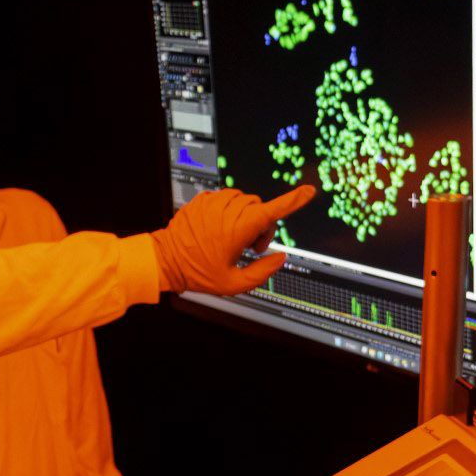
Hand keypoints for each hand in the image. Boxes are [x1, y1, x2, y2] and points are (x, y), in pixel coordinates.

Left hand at [152, 184, 314, 294]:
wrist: (166, 259)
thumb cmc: (198, 273)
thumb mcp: (234, 284)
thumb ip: (262, 273)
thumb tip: (279, 258)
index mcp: (239, 228)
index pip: (273, 211)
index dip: (294, 201)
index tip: (309, 191)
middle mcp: (229, 209)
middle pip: (260, 208)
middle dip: (260, 226)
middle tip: (247, 248)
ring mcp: (215, 201)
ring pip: (244, 201)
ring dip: (245, 217)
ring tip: (231, 238)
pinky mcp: (204, 199)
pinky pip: (226, 199)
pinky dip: (228, 212)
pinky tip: (217, 230)